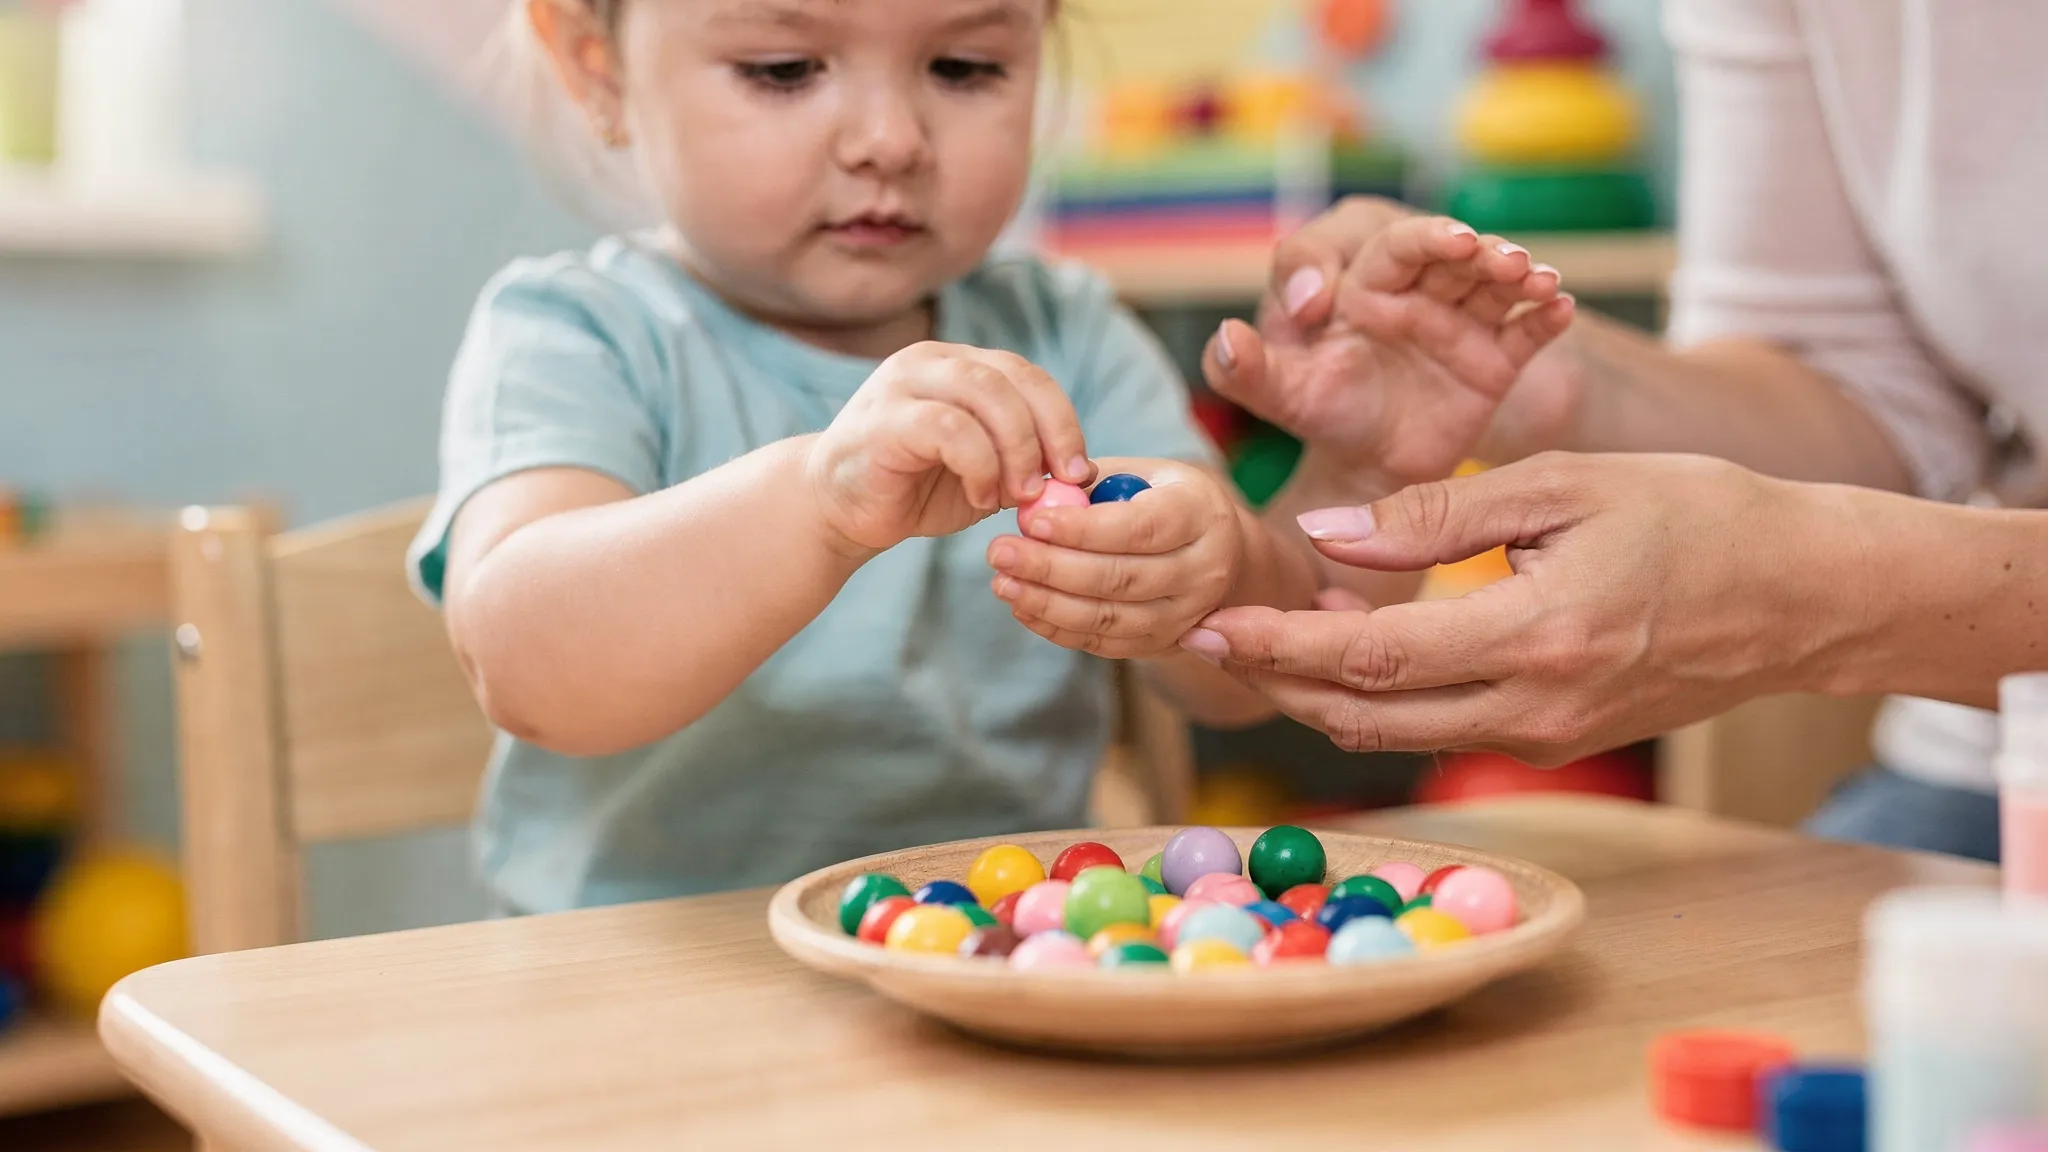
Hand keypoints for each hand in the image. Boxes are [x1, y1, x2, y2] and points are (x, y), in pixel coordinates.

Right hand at [807, 342, 1094, 553]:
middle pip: (1012, 377)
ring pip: (985, 394)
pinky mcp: (884, 419)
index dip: (1063, 419)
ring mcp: (903, 384)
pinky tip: (979, 498)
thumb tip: (1083, 474)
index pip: (1027, 374)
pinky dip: (980, 466)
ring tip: (1019, 495)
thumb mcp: (984, 474)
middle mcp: (932, 361)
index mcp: (960, 365)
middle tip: (1061, 482)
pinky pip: (950, 429)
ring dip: (1017, 449)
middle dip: (1049, 432)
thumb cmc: (913, 489)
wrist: (836, 510)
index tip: (1079, 470)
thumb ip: (1025, 464)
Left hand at [985, 461, 1247, 658]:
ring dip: (1048, 603)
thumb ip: (1092, 480)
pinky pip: (1104, 643)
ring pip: (1110, 618)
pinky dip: (1058, 628)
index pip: (1139, 528)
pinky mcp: (1163, 644)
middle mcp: (1203, 569)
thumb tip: (1034, 495)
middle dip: (1052, 568)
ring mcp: (1186, 615)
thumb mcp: (1140, 473)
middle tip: (1000, 552)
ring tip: (1003, 582)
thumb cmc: (1160, 498)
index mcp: (1200, 514)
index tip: (1032, 522)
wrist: (1213, 549)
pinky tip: (1023, 606)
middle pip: (1121, 578)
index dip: (1082, 530)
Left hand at [1179, 453, 1860, 763]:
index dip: (1275, 645)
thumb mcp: (1567, 485)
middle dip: (1273, 678)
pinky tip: (1352, 643)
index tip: (1206, 622)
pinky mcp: (1554, 741)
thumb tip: (1323, 534)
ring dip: (1319, 691)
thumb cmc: (1699, 517)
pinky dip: (1380, 693)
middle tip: (1203, 634)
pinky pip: (1440, 727)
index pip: (1366, 657)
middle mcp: (1532, 710)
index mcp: (1533, 638)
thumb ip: (1437, 515)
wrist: (1805, 596)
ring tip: (1262, 634)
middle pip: (1363, 714)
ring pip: (1395, 731)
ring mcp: (1544, 738)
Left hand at [1203, 196, 1575, 487]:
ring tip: (1532, 275)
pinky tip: (1561, 307)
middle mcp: (1409, 286)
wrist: (1373, 462)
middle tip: (1473, 248)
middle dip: (1457, 244)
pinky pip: (1526, 330)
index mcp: (1350, 279)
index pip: (1353, 246)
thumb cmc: (1320, 409)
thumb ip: (1243, 371)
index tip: (1359, 281)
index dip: (1367, 252)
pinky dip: (1546, 317)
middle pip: (1434, 250)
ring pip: (1488, 280)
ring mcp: (1458, 316)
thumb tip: (1227, 338)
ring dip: (1513, 270)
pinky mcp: (1496, 355)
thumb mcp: (1278, 396)